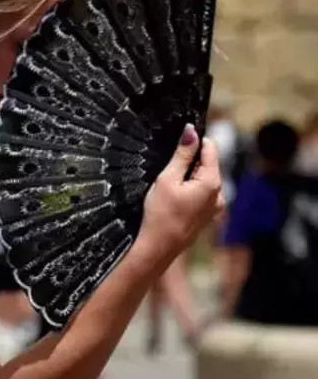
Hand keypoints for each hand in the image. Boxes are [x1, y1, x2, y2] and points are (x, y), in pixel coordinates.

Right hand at [136, 124, 222, 268]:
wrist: (159, 247)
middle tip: (167, 170)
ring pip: (204, 179)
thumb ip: (182, 154)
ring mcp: (215, 206)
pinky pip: (202, 193)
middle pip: (207, 164)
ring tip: (168, 186)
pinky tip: (174, 199)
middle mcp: (219, 194)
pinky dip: (189, 190)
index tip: (177, 143)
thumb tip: (191, 131)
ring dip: (188, 176)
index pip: (210, 148)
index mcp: (212, 182)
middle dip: (189, 161)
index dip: (193, 142)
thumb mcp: (168, 179)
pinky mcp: (207, 215)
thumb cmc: (160, 213)